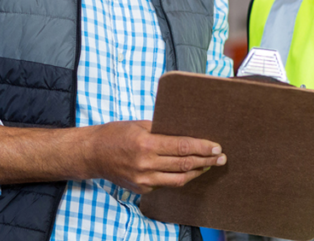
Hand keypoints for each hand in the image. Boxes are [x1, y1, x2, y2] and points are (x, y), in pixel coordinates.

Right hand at [85, 120, 225, 193]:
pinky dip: (180, 177)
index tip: (216, 147)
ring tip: (209, 166)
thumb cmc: (115, 134)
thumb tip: (187, 132)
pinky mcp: (142, 189)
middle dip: (206, 161)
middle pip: (184, 164)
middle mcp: (146, 164)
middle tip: (221, 158)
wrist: (92, 154)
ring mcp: (144, 179)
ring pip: (179, 179)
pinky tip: (188, 171)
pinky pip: (166, 184)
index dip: (202, 147)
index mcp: (146, 143)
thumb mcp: (139, 124)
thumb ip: (162, 129)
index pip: (182, 147)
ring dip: (197, 172)